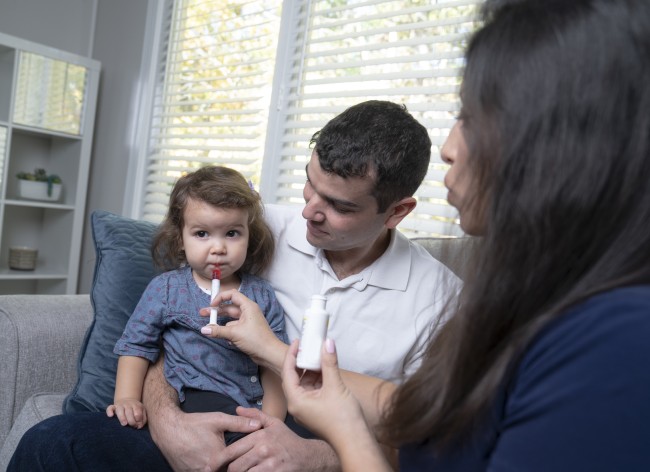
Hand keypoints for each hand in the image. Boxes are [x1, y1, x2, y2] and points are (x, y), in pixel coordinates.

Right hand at [106, 398, 146, 428]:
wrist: (127, 400)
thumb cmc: (135, 410)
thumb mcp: (142, 412)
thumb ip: (143, 419)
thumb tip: (139, 426)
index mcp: (136, 405)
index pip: (138, 413)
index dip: (138, 420)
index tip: (137, 425)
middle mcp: (128, 404)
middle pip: (129, 412)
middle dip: (131, 420)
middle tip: (132, 426)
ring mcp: (120, 405)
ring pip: (120, 410)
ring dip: (122, 417)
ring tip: (124, 424)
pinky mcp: (113, 407)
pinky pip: (110, 408)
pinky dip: (109, 411)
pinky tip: (111, 416)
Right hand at [149, 408, 262, 471]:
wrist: (168, 430)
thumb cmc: (194, 424)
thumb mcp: (218, 420)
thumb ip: (239, 423)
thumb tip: (259, 425)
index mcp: (218, 458)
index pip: (237, 467)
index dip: (244, 464)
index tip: (250, 461)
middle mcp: (207, 470)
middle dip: (234, 467)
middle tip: (241, 463)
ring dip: (221, 469)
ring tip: (225, 463)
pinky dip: (210, 470)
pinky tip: (213, 464)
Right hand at [199, 289, 284, 368]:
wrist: (269, 353)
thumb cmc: (255, 339)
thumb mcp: (234, 334)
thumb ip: (218, 331)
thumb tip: (203, 330)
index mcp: (248, 306)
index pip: (232, 295)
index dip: (221, 297)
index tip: (211, 305)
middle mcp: (248, 311)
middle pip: (229, 307)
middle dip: (216, 311)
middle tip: (203, 314)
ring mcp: (247, 321)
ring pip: (230, 319)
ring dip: (222, 325)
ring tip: (212, 331)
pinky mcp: (246, 330)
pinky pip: (234, 328)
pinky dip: (229, 333)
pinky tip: (228, 341)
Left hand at [220, 407, 338, 471]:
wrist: (308, 457)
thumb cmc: (288, 440)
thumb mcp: (274, 423)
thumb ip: (255, 415)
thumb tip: (237, 409)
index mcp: (260, 436)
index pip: (232, 451)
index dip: (219, 460)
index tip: (211, 465)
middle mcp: (263, 450)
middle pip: (235, 467)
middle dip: (229, 471)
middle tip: (226, 471)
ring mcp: (269, 465)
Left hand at [281, 340, 391, 471]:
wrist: (354, 441)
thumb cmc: (343, 419)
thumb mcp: (335, 385)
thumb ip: (329, 363)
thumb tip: (327, 343)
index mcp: (296, 401)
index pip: (288, 372)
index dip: (291, 355)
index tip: (297, 342)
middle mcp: (298, 406)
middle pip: (295, 378)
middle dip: (302, 361)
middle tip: (308, 346)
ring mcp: (307, 409)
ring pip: (305, 384)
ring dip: (311, 370)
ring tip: (319, 355)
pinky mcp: (316, 411)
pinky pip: (313, 390)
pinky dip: (318, 379)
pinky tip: (326, 369)